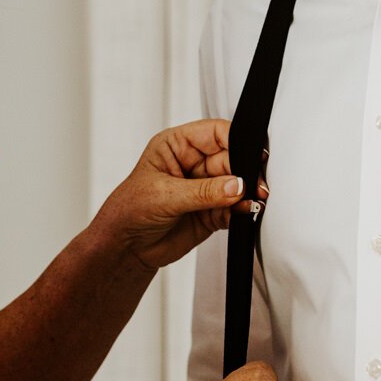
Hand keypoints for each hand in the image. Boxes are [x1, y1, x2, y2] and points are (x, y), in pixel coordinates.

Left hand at [95, 119, 263, 271]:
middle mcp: (193, 163)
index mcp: (177, 145)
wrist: (126, 247)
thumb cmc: (129, 212)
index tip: (252, 154)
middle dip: (245, 171)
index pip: (215, 133)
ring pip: (237, 183)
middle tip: (254, 186)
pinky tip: (244, 213)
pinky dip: (243, 210)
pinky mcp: (213, 211)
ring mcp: (205, 187)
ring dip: (247, 192)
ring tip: (252, 201)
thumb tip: (237, 185)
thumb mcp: (164, 196)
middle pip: (232, 158)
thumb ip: (203, 191)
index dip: (236, 140)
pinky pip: (235, 206)